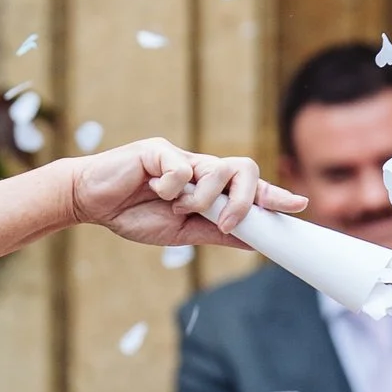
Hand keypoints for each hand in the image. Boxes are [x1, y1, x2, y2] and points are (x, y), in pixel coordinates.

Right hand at [68, 140, 305, 248]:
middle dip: (244, 199)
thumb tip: (255, 242)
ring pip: (217, 170)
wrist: (92, 203)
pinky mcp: (159, 150)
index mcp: (208, 188)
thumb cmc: (135, 215)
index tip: (299, 204)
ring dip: (202, 198)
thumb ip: (218, 233)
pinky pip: (182, 169)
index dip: (274, 195)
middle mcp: (200, 168)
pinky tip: (152, 190)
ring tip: (175, 206)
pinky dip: (170, 188)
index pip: (249, 188)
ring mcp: (182, 157)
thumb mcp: (183, 233)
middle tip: (225, 221)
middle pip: (245, 169)